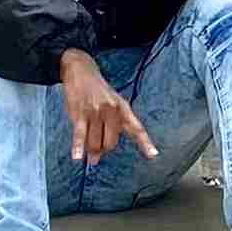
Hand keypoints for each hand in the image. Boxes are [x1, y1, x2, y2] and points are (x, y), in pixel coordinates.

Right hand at [58, 51, 159, 166]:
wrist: (82, 70)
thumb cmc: (97, 92)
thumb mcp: (111, 105)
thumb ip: (107, 131)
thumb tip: (94, 160)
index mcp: (123, 109)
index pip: (137, 128)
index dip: (145, 143)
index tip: (154, 155)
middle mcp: (113, 111)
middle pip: (110, 143)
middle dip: (102, 149)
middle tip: (95, 147)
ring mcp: (97, 112)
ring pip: (95, 142)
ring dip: (90, 150)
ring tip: (84, 150)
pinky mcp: (81, 113)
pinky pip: (80, 134)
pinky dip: (78, 146)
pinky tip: (77, 157)